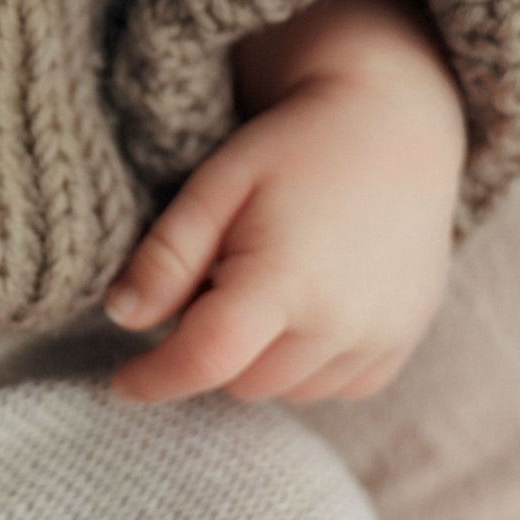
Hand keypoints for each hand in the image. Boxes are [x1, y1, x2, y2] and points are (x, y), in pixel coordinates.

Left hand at [104, 0, 467, 404]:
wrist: (396, 128)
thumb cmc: (296, 148)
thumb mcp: (217, 185)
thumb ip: (167, 255)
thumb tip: (122, 317)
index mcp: (286, 278)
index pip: (206, 359)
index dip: (154, 379)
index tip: (121, 383)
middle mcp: (340, 323)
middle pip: (240, 381)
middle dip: (210, 350)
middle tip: (213, 283)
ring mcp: (377, 340)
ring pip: (283, 391)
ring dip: (256, 359)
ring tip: (263, 287)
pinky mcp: (398, 347)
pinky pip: (329, 387)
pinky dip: (303, 364)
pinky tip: (305, 305)